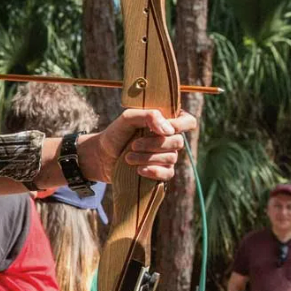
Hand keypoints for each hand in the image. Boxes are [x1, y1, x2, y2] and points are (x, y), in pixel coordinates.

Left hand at [78, 109, 196, 183]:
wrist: (102, 156)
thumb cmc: (116, 134)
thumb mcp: (127, 118)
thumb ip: (148, 116)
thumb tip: (168, 130)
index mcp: (166, 121)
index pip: (188, 121)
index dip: (179, 126)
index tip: (160, 129)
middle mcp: (170, 138)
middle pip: (178, 142)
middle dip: (154, 144)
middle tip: (133, 145)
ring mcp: (167, 156)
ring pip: (171, 158)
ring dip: (148, 158)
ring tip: (128, 157)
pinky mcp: (160, 172)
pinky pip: (168, 174)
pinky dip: (154, 172)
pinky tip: (139, 170)